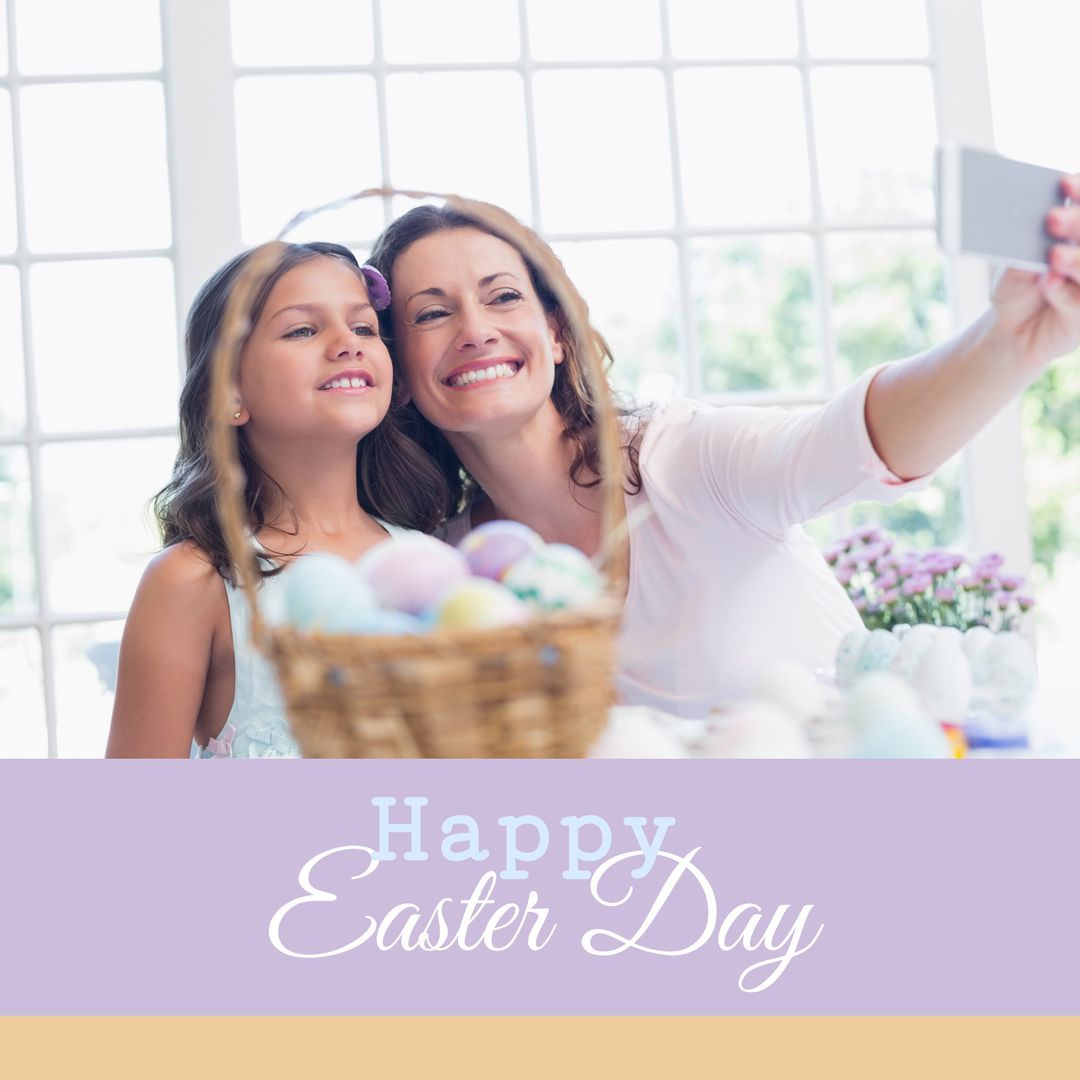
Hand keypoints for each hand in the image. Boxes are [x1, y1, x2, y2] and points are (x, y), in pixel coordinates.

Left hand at [990, 172, 1079, 371]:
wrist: (1012, 333)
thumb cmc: (1018, 290)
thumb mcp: (1014, 268)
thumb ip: (1024, 250)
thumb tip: (1027, 227)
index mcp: (1076, 234)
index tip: (1063, 183)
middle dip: (1078, 223)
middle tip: (1053, 219)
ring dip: (1075, 259)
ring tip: (1053, 255)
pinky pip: (1079, 300)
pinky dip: (1062, 291)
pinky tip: (1048, 284)